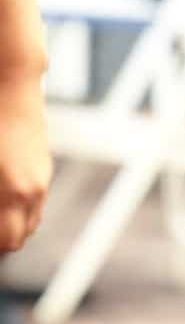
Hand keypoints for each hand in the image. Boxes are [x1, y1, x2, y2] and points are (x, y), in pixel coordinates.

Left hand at [0, 72, 51, 252]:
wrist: (11, 82)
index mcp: (12, 192)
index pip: (6, 240)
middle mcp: (32, 192)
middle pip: (19, 238)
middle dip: (2, 240)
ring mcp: (40, 180)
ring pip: (29, 223)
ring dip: (11, 226)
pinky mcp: (42, 169)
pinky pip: (34, 204)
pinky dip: (19, 210)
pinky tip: (3, 197)